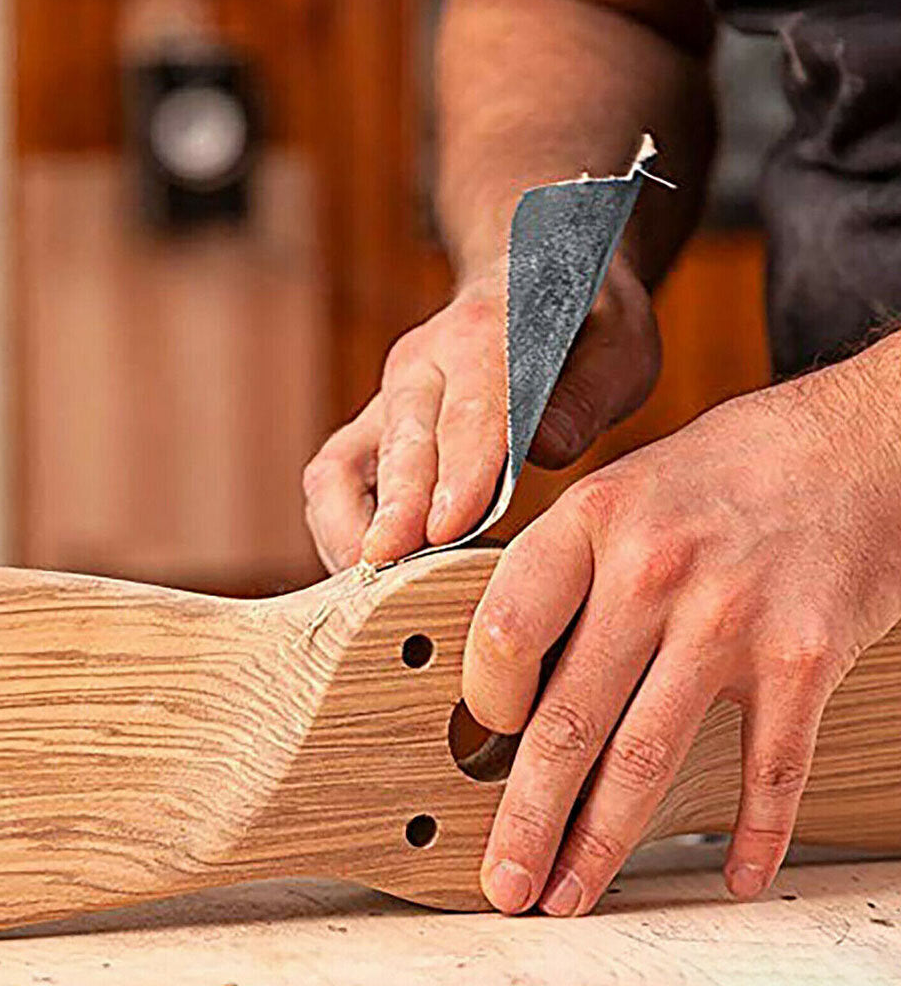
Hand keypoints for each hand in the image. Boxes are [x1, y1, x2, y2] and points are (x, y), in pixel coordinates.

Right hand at [303, 256, 659, 570]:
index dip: (458, 472)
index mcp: (486, 335)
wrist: (530, 287)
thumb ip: (586, 395)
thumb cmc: (581, 329)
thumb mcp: (617, 348)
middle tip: (395, 569)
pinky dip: (340, 532)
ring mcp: (387, 401)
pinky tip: (371, 575)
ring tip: (377, 589)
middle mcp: (421, 365)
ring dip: (351, 530)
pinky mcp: (369, 432)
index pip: (470, 410)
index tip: (447, 526)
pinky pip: (332, 485)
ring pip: (339, 468)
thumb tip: (547, 447)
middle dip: (394, 512)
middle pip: (398, 444)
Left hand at [466, 359, 900, 915]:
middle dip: (526, 817)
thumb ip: (567, 571)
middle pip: (568, 718)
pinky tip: (732, 874)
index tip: (484, 738)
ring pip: (646, 759)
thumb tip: (515, 669)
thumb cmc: (725, 468)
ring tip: (570, 892)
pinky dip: (752, 833)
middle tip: (503, 881)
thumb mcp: (622, 489)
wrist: (852, 443)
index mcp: (592, 522)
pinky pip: (768, 769)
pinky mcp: (804, 658)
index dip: (483, 701)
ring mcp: (730, 619)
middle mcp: (653, 572)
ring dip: (601, 843)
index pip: (504, 630)